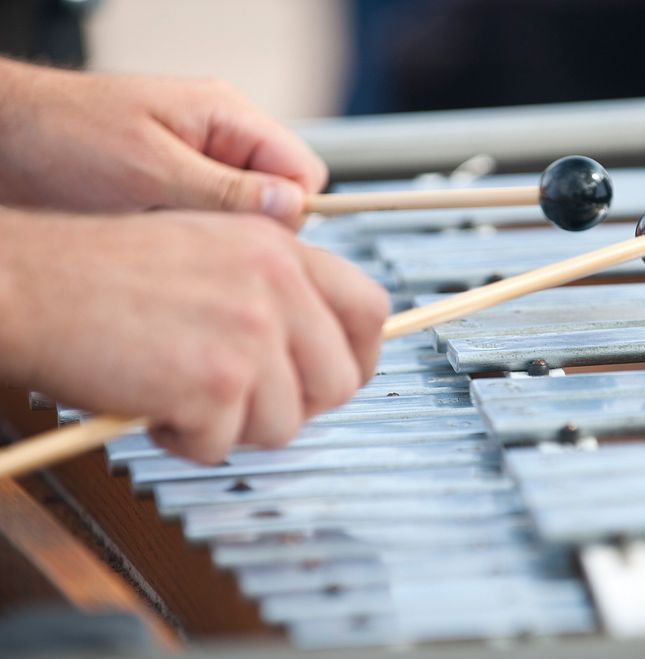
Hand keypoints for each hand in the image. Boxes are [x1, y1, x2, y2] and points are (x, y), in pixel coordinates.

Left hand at [0, 59, 326, 227]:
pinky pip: (211, 229)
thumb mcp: (149, 170)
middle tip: (202, 241)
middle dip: (250, 231)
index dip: (290, 212)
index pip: (303, 173)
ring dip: (215, 240)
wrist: (0, 144)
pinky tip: (158, 244)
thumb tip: (293, 207)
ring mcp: (201, 169)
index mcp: (227, 116)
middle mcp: (221, 141)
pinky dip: (192, 244)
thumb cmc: (60, 138)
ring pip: (246, 222)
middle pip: (278, 201)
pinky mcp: (178, 194)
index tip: (255, 240)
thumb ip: (227, 190)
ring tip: (166, 238)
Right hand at [0, 209, 388, 462]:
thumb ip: (273, 290)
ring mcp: (250, 334)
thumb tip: (318, 348)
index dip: (359, 355)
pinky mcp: (217, 382)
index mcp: (279, 248)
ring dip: (234, 426)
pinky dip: (187, 440)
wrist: (33, 283)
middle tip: (243, 402)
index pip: (368, 308)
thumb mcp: (210, 249)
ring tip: (184, 395)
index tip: (335, 376)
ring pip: (285, 424)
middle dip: (294, 406)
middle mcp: (276, 286)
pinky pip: (226, 444)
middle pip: (339, 381)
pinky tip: (154, 405)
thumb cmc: (103, 273)